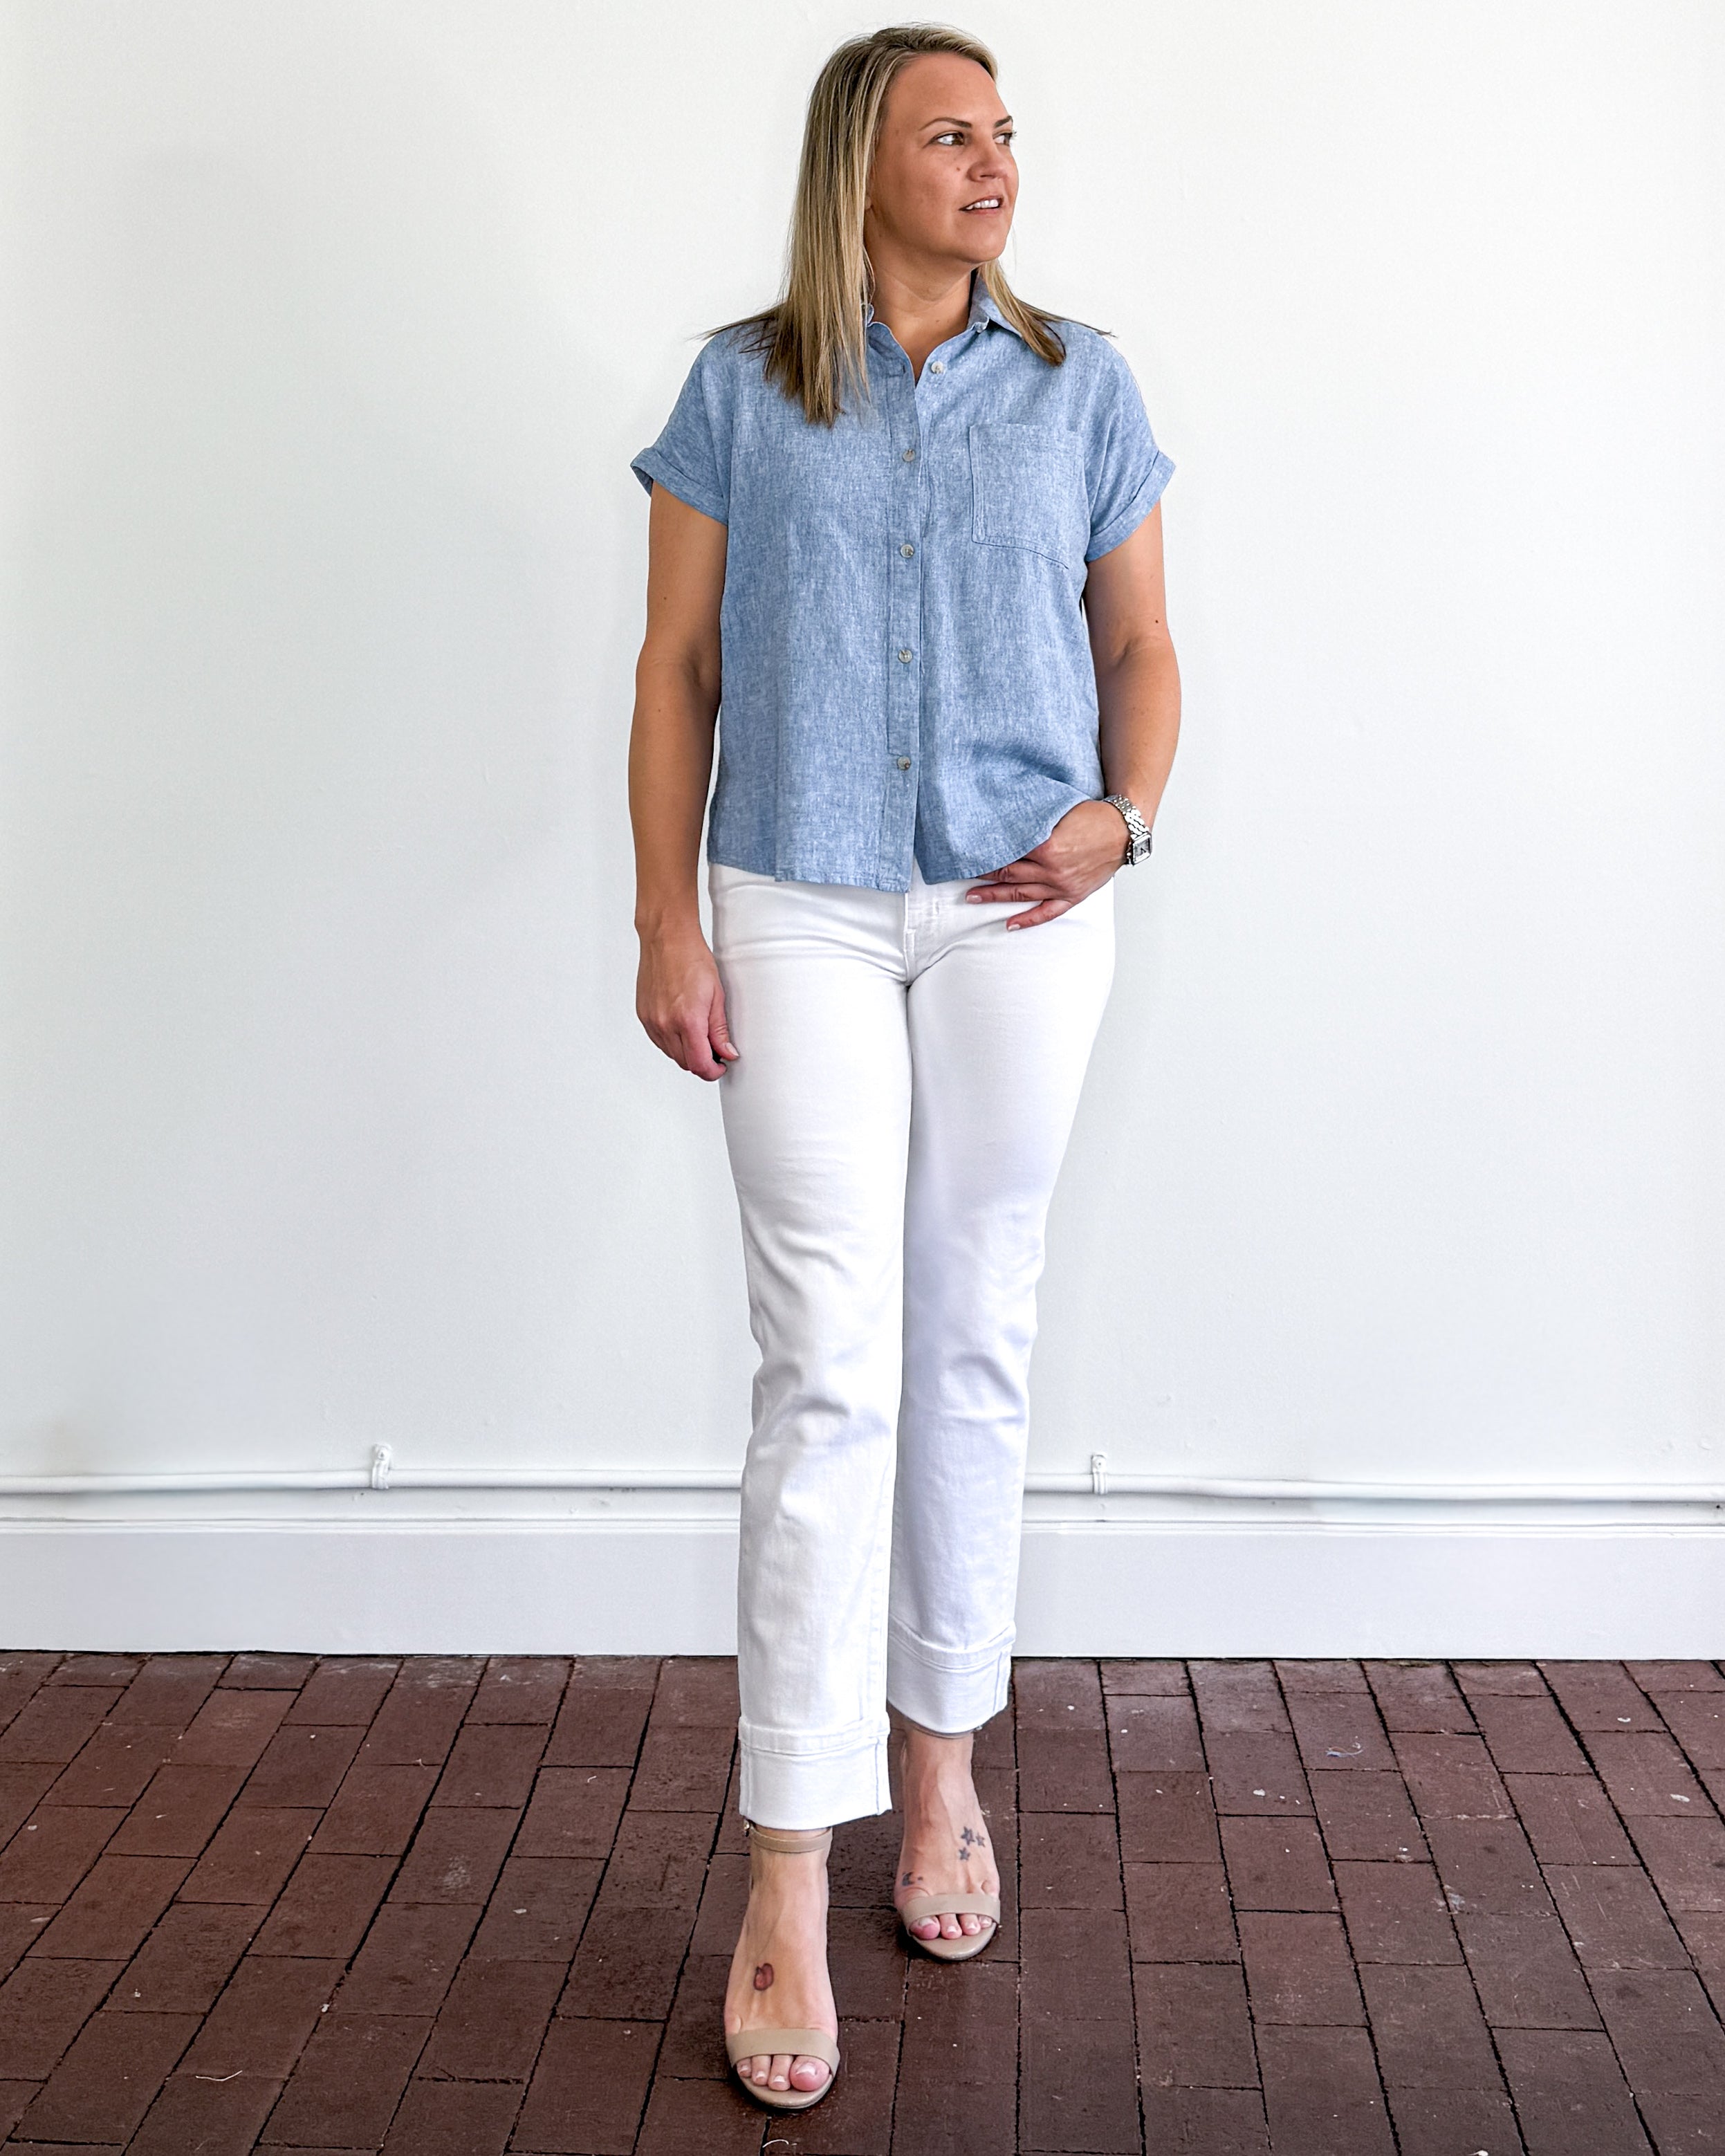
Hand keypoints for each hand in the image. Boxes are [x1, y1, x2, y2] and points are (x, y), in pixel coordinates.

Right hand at [636, 929, 737, 1079]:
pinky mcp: (643, 1016)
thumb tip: (727, 1053)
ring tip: (699, 1036)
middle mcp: (665, 1024)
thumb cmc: (692, 960)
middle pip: (685, 1063)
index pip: (699, 1064)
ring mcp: (651, 1022)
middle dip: (702, 1062)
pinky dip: (672, 1042)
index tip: (721, 1065)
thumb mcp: (717, 995)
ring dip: (686, 1053)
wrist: (667, 940)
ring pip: (671, 1054)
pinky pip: (659, 1041)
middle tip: (715, 1051)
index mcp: (688, 1020)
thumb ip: (720, 1030)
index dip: (713, 1071)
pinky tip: (683, 1028)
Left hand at [964, 800, 1128, 928]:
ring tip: (971, 897)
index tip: (969, 851)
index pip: (1007, 851)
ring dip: (994, 896)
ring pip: (1021, 894)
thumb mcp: (1059, 812)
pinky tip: (1009, 924)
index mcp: (1047, 846)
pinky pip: (1047, 912)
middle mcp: (1051, 870)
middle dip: (983, 874)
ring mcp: (1061, 886)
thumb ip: (1033, 820)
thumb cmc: (1093, 816)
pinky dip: (1028, 920)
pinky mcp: (1072, 896)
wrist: (1123, 831)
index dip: (987, 851)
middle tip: (961, 874)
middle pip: (1008, 874)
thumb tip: (1007, 823)